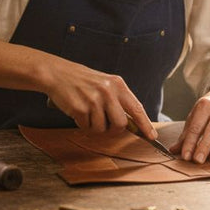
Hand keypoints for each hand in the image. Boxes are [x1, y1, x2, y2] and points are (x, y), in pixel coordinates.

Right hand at [41, 55, 156, 138]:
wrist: (57, 74)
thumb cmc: (82, 80)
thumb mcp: (105, 84)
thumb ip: (118, 100)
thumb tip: (131, 123)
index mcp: (118, 84)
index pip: (136, 108)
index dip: (145, 124)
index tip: (152, 136)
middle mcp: (108, 91)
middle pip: (121, 124)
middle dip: (113, 130)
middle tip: (105, 125)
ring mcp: (94, 100)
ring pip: (102, 128)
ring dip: (94, 126)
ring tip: (87, 113)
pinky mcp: (80, 108)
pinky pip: (86, 127)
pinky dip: (82, 124)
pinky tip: (78, 111)